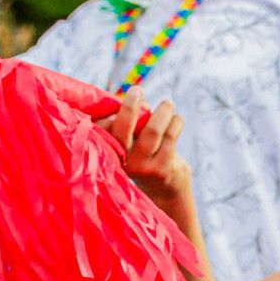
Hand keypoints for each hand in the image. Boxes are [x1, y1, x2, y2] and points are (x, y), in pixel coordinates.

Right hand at [107, 88, 192, 213]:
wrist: (163, 189)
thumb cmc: (145, 155)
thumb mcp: (133, 139)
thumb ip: (133, 119)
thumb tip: (139, 97)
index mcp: (109, 152)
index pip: (102, 129)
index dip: (111, 111)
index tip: (128, 96)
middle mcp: (122, 161)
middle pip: (123, 129)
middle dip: (130, 106)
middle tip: (137, 91)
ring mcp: (142, 167)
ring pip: (152, 130)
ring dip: (162, 112)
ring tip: (168, 104)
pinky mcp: (162, 169)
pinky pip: (170, 137)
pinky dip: (175, 123)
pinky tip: (177, 119)